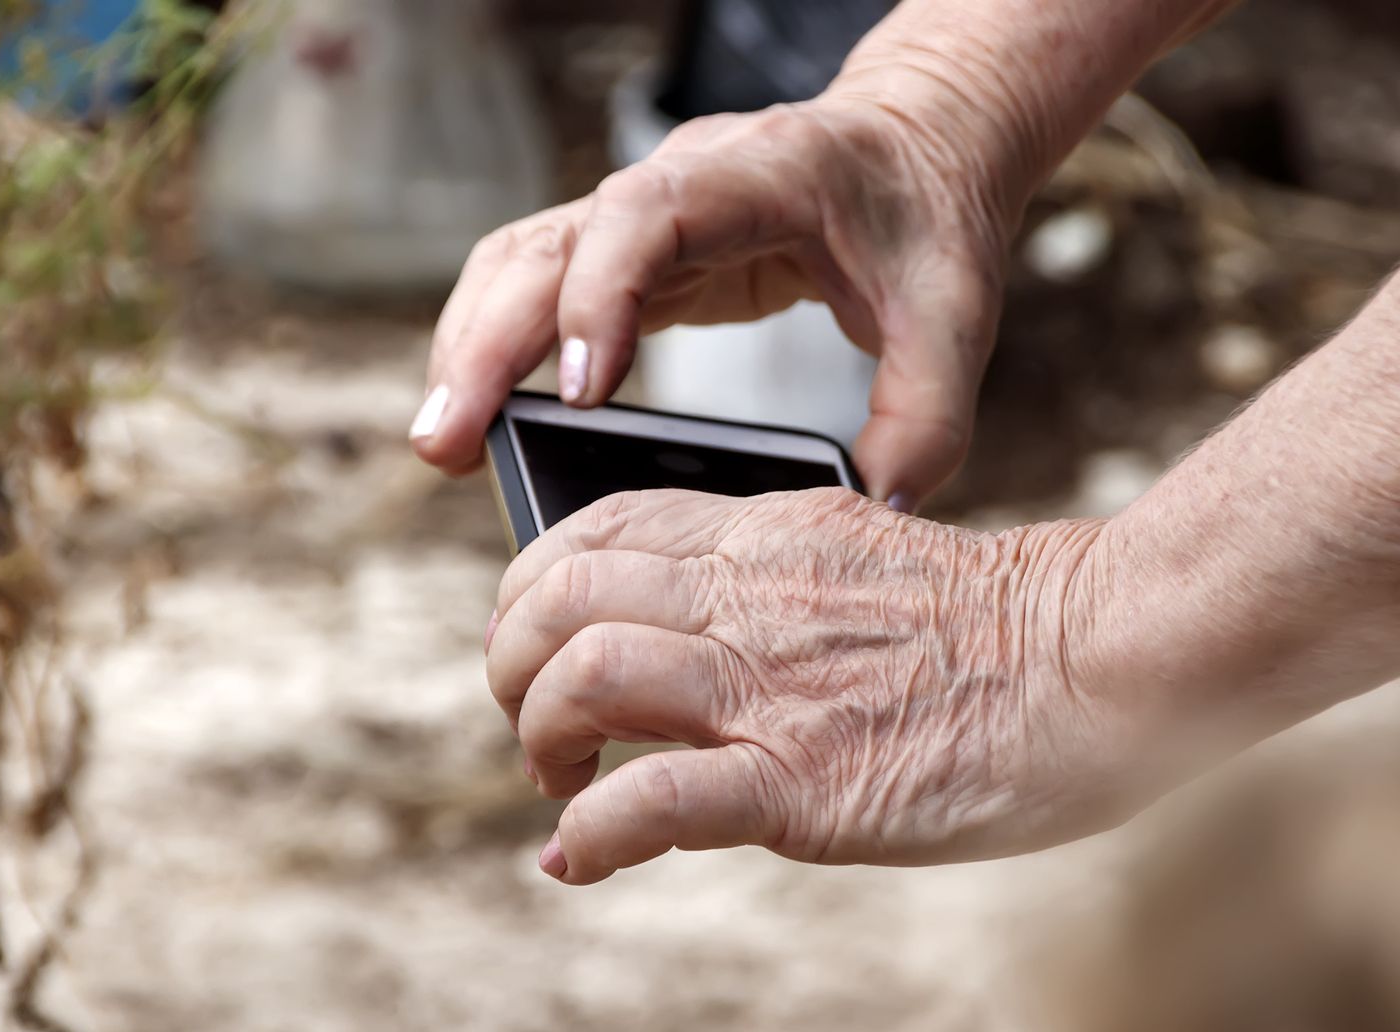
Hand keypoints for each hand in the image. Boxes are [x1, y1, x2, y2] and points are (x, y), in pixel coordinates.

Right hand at [411, 94, 1012, 508]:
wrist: (916, 151)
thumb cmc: (928, 223)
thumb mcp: (956, 317)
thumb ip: (927, 417)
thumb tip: (873, 512)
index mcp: (762, 176)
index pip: (647, 216)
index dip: (601, 296)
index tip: (580, 389)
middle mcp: (682, 179)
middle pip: (552, 242)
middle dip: (488, 340)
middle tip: (447, 440)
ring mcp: (646, 210)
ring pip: (524, 258)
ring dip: (471, 344)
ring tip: (443, 442)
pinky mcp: (633, 251)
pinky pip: (542, 283)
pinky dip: (499, 342)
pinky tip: (479, 411)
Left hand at [483, 487, 1130, 884]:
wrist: (1099, 658)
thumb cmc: (1001, 626)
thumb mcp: (862, 556)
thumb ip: (772, 579)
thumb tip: (699, 634)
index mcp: (765, 536)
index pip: (597, 528)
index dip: (531, 585)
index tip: (533, 639)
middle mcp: (749, 596)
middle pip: (561, 593)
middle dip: (509, 661)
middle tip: (534, 721)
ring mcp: (770, 684)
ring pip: (587, 674)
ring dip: (541, 735)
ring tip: (556, 781)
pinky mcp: (803, 778)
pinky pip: (656, 797)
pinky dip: (595, 830)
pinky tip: (580, 855)